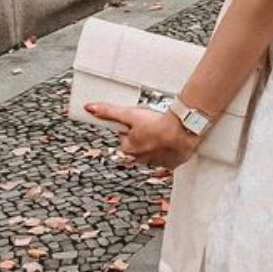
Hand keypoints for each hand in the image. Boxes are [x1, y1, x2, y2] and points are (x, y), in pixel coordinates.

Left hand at [84, 101, 200, 170]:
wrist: (182, 131)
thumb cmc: (156, 125)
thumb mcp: (129, 114)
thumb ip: (109, 112)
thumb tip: (90, 108)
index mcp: (128, 149)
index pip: (125, 137)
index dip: (131, 126)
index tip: (138, 121)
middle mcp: (140, 158)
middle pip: (138, 144)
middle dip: (144, 134)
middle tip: (152, 123)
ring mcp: (157, 161)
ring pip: (153, 150)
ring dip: (157, 141)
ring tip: (164, 129)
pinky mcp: (172, 163)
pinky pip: (168, 156)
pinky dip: (170, 149)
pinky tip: (173, 139)